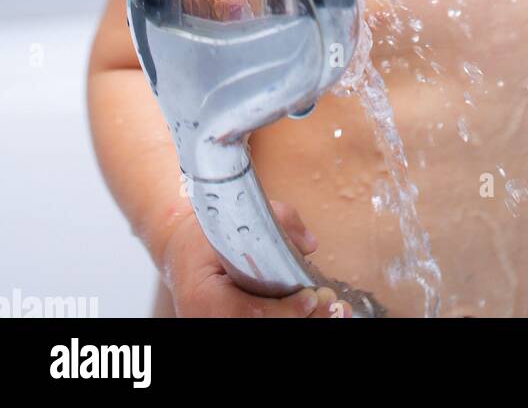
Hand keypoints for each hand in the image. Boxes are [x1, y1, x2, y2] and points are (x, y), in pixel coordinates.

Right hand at [159, 199, 352, 316]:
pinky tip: (313, 311)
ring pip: (261, 327)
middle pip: (258, 325)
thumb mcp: (235, 214)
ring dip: (299, 321)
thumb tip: (309, 243)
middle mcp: (205, 320)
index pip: (247, 311)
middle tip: (330, 305)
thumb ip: (277, 220)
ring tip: (332, 311)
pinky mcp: (229, 322)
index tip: (310, 297)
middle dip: (298, 318)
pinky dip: (287, 317)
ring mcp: (215, 325)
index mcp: (202, 295)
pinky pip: (259, 322)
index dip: (283, 310)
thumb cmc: (206, 234)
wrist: (181, 251)